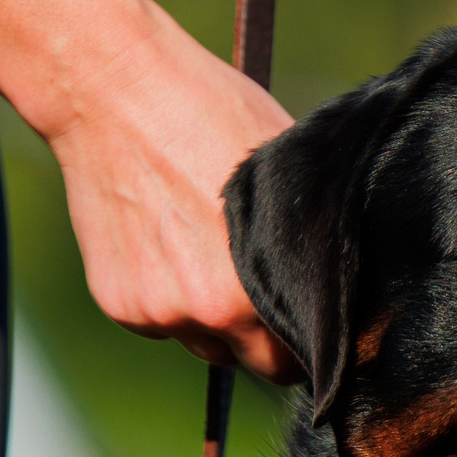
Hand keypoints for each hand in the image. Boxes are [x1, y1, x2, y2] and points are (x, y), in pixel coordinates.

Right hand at [43, 5, 301, 379]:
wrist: (114, 93)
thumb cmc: (212, 114)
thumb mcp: (283, 168)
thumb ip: (307, 230)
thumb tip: (342, 265)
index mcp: (265, 284)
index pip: (306, 353)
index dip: (315, 339)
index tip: (316, 321)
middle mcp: (213, 311)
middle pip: (257, 362)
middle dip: (268, 339)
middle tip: (268, 292)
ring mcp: (161, 312)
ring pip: (207, 344)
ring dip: (216, 321)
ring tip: (211, 254)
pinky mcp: (120, 305)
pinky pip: (162, 324)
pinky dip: (170, 299)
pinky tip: (167, 242)